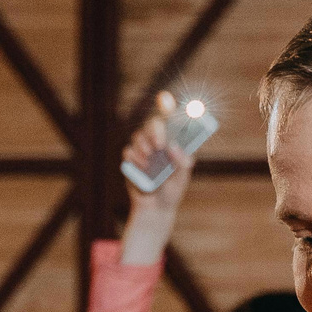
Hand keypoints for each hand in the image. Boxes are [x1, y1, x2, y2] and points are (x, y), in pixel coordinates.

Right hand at [117, 91, 197, 265]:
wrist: (155, 210)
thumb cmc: (172, 192)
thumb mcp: (182, 178)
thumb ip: (182, 163)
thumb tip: (173, 146)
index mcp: (173, 142)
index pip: (172, 119)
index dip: (167, 106)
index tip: (166, 101)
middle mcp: (158, 142)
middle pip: (153, 123)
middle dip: (155, 131)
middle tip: (160, 145)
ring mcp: (144, 150)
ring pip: (139, 137)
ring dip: (144, 148)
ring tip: (150, 162)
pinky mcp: (132, 160)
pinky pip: (129, 151)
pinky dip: (135, 158)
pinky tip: (142, 168)